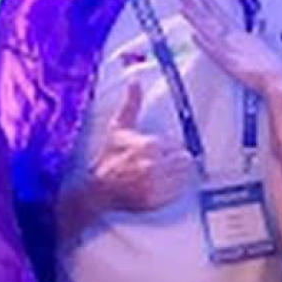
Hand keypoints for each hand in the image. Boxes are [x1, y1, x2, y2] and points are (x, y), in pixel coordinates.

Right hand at [88, 80, 198, 213]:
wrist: (97, 189)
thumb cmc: (109, 158)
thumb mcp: (119, 128)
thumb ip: (131, 104)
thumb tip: (134, 81)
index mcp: (150, 145)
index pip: (178, 146)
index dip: (170, 150)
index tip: (161, 153)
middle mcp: (154, 165)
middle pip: (184, 162)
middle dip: (176, 163)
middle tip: (163, 165)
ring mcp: (156, 184)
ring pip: (184, 177)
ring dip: (177, 176)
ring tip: (162, 175)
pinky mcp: (156, 201)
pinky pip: (177, 193)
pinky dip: (174, 191)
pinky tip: (161, 186)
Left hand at [181, 0, 281, 102]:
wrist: (276, 77)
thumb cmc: (272, 65)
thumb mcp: (263, 44)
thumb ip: (257, 33)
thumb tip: (259, 24)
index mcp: (241, 33)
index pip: (221, 14)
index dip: (209, 2)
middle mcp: (233, 37)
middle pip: (211, 19)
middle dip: (197, 6)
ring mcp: (229, 49)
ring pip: (209, 30)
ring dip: (195, 19)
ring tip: (183, 8)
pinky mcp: (228, 62)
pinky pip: (213, 51)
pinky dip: (203, 43)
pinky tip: (193, 36)